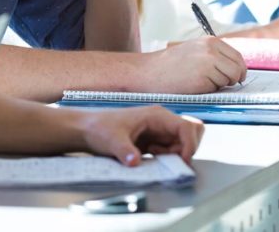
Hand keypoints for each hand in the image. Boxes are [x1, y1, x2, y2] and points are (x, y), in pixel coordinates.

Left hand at [79, 106, 204, 165]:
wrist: (87, 129)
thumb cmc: (98, 128)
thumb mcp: (111, 141)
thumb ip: (124, 151)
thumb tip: (135, 162)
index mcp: (156, 115)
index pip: (187, 127)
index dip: (190, 145)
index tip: (182, 162)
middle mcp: (161, 121)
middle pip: (192, 132)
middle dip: (187, 148)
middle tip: (168, 159)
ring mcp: (159, 130)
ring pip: (183, 143)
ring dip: (176, 154)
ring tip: (153, 156)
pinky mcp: (155, 140)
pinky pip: (172, 150)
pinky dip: (167, 158)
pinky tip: (149, 157)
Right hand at [142, 37, 247, 92]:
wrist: (148, 72)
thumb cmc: (169, 65)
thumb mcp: (194, 51)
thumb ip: (214, 55)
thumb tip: (236, 69)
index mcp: (210, 41)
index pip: (238, 57)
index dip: (239, 70)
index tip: (236, 77)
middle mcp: (211, 49)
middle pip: (238, 69)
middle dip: (233, 79)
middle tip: (221, 84)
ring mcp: (208, 63)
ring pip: (229, 80)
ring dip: (219, 85)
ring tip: (200, 82)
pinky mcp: (203, 78)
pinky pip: (217, 89)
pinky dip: (209, 91)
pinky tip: (194, 87)